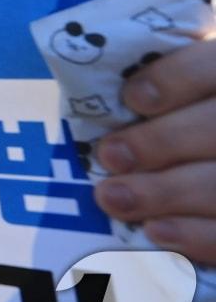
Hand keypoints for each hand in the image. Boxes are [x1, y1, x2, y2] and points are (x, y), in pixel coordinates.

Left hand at [93, 39, 215, 265]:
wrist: (204, 158)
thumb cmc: (181, 118)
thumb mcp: (178, 92)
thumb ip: (157, 87)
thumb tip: (98, 91)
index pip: (212, 66)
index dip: (175, 79)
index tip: (132, 99)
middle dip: (159, 143)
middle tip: (110, 156)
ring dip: (163, 192)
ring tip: (112, 197)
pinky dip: (193, 235)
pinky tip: (155, 231)